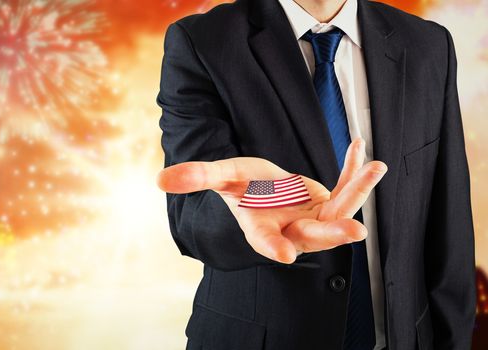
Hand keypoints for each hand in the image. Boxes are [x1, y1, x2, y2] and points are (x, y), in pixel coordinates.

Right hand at [156, 138, 386, 263]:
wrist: (264, 191)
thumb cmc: (242, 189)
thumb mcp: (221, 177)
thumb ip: (196, 177)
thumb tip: (160, 179)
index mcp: (261, 229)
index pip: (266, 241)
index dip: (273, 247)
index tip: (283, 255)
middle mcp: (291, 230)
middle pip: (313, 235)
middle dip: (332, 232)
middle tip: (353, 232)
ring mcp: (313, 219)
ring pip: (340, 210)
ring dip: (358, 191)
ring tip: (375, 168)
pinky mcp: (328, 204)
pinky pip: (344, 188)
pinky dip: (352, 170)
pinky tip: (359, 147)